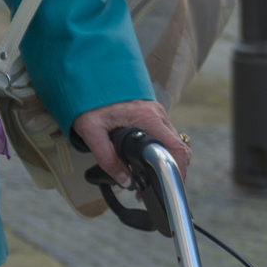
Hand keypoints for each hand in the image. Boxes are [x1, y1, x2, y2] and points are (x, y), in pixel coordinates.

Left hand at [70, 99, 188, 187]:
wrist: (87, 75)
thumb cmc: (89, 101)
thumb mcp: (91, 131)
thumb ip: (107, 158)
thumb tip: (125, 181)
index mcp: (147, 117)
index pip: (175, 147)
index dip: (178, 170)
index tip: (173, 188)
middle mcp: (157, 114)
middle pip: (177, 148)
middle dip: (173, 171)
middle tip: (160, 190)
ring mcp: (156, 113)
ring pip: (171, 143)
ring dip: (166, 162)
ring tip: (151, 182)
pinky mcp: (151, 114)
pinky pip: (163, 136)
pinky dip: (161, 152)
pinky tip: (148, 164)